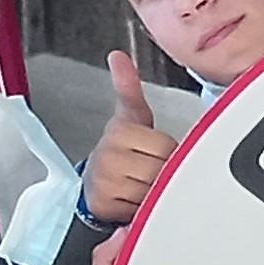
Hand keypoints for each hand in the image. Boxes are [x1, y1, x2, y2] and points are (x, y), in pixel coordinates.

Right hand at [79, 54, 173, 224]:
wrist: (95, 180)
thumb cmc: (122, 149)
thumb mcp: (131, 117)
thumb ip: (130, 89)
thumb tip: (118, 57)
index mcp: (120, 130)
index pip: (166, 146)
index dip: (168, 152)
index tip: (155, 151)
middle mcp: (110, 153)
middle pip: (163, 168)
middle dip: (164, 172)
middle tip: (150, 168)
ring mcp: (106, 179)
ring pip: (154, 189)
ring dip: (156, 191)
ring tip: (141, 181)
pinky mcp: (104, 202)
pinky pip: (142, 207)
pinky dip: (144, 207)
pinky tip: (133, 197)